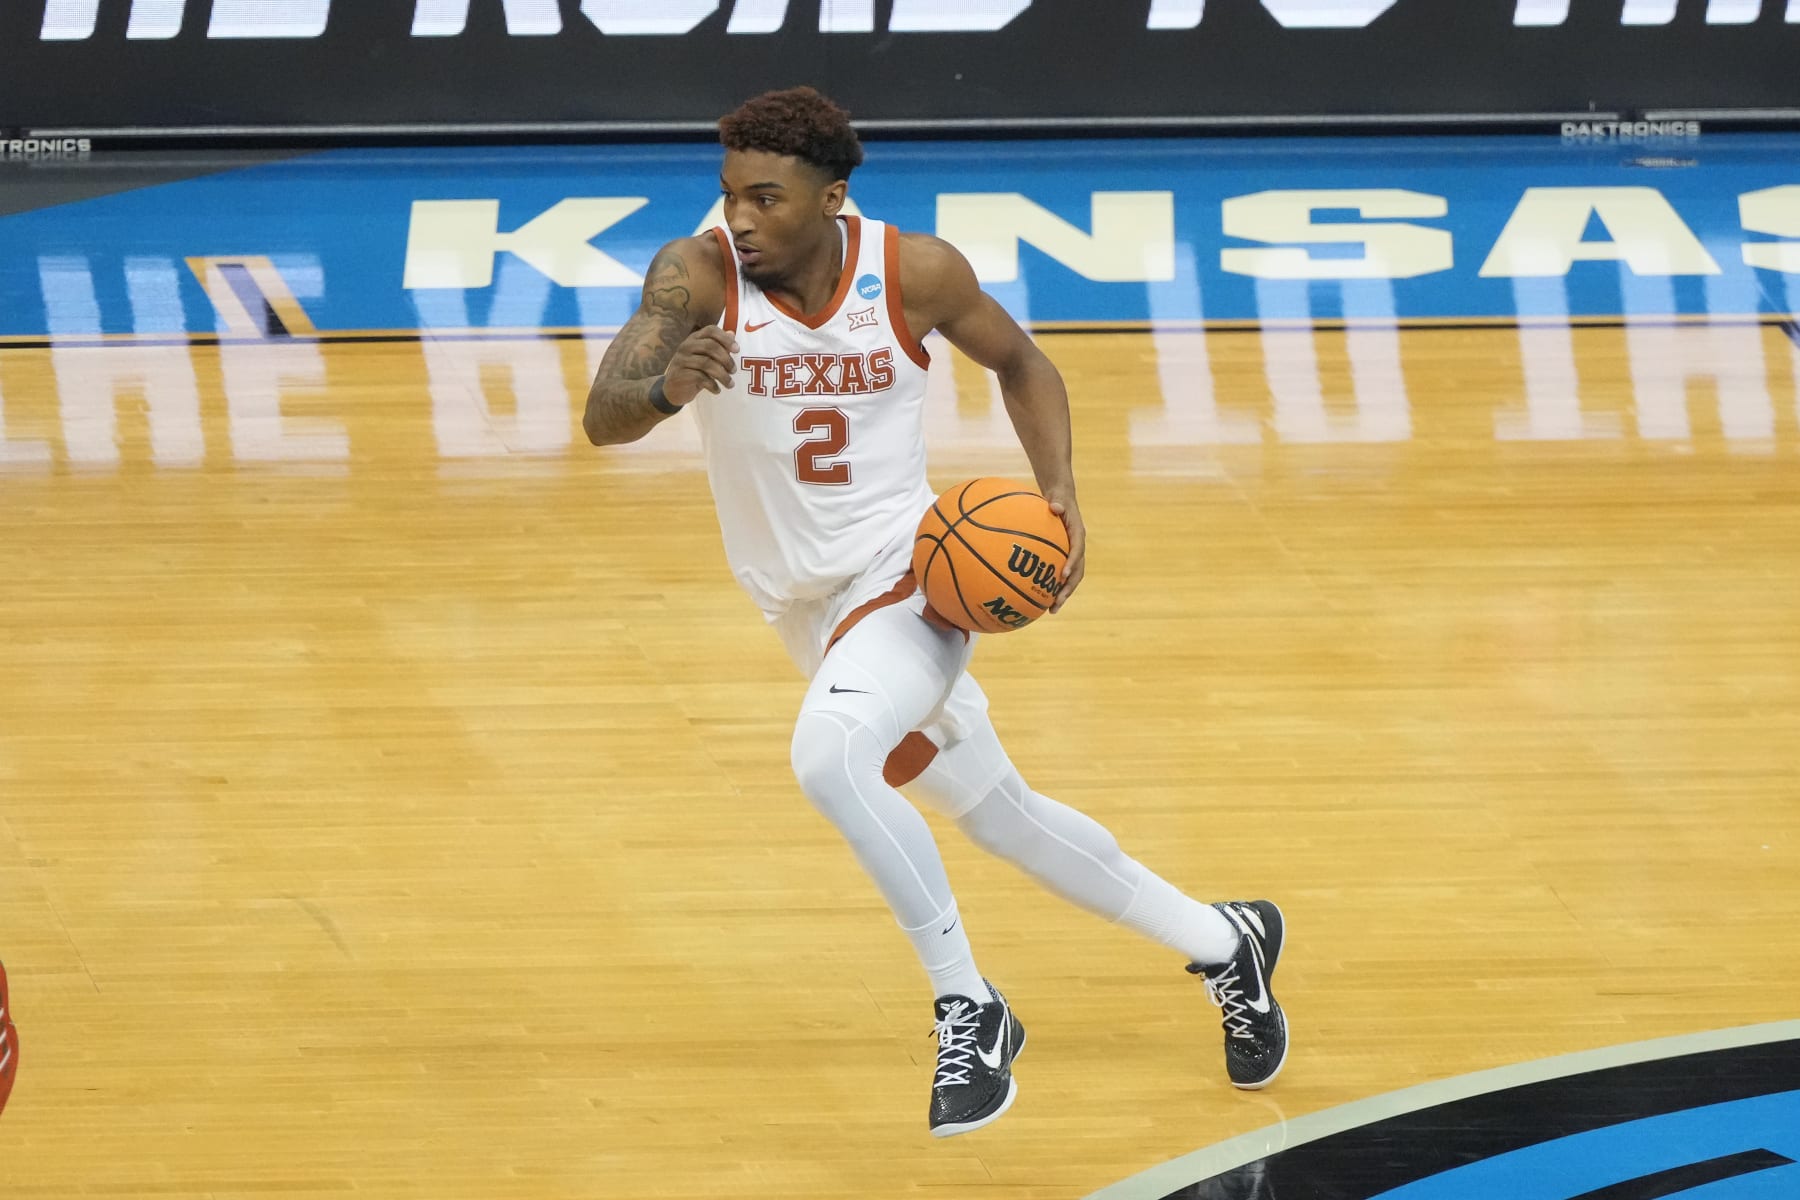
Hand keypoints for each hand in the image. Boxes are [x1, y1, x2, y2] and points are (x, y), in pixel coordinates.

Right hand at [661, 326, 737, 405]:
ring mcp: (682, 360)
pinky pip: (700, 378)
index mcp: (694, 338)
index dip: (725, 338)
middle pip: (710, 346)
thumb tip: (732, 334)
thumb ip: (718, 346)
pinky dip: (712, 385)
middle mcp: (686, 346)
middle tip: (733, 370)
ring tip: (730, 384)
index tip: (737, 350)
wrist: (673, 390)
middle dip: (726, 359)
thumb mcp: (706, 357)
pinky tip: (717, 390)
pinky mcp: (680, 374)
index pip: (710, 330)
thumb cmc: (693, 371)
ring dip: (722, 375)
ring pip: (706, 363)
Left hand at [1044, 490, 1085, 612]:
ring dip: (1063, 594)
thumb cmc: (1058, 499)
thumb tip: (1055, 506)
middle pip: (1077, 573)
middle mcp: (1077, 547)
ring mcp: (1072, 554)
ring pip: (1071, 578)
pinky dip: (1053, 587)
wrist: (1062, 500)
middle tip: (1056, 604)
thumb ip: (1057, 503)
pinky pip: (1060, 575)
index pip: (1077, 550)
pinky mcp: (1065, 558)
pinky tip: (1039, 598)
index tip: (1063, 575)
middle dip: (1068, 590)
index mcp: (1078, 534)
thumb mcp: (1058, 498)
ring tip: (1051, 609)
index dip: (1072, 563)